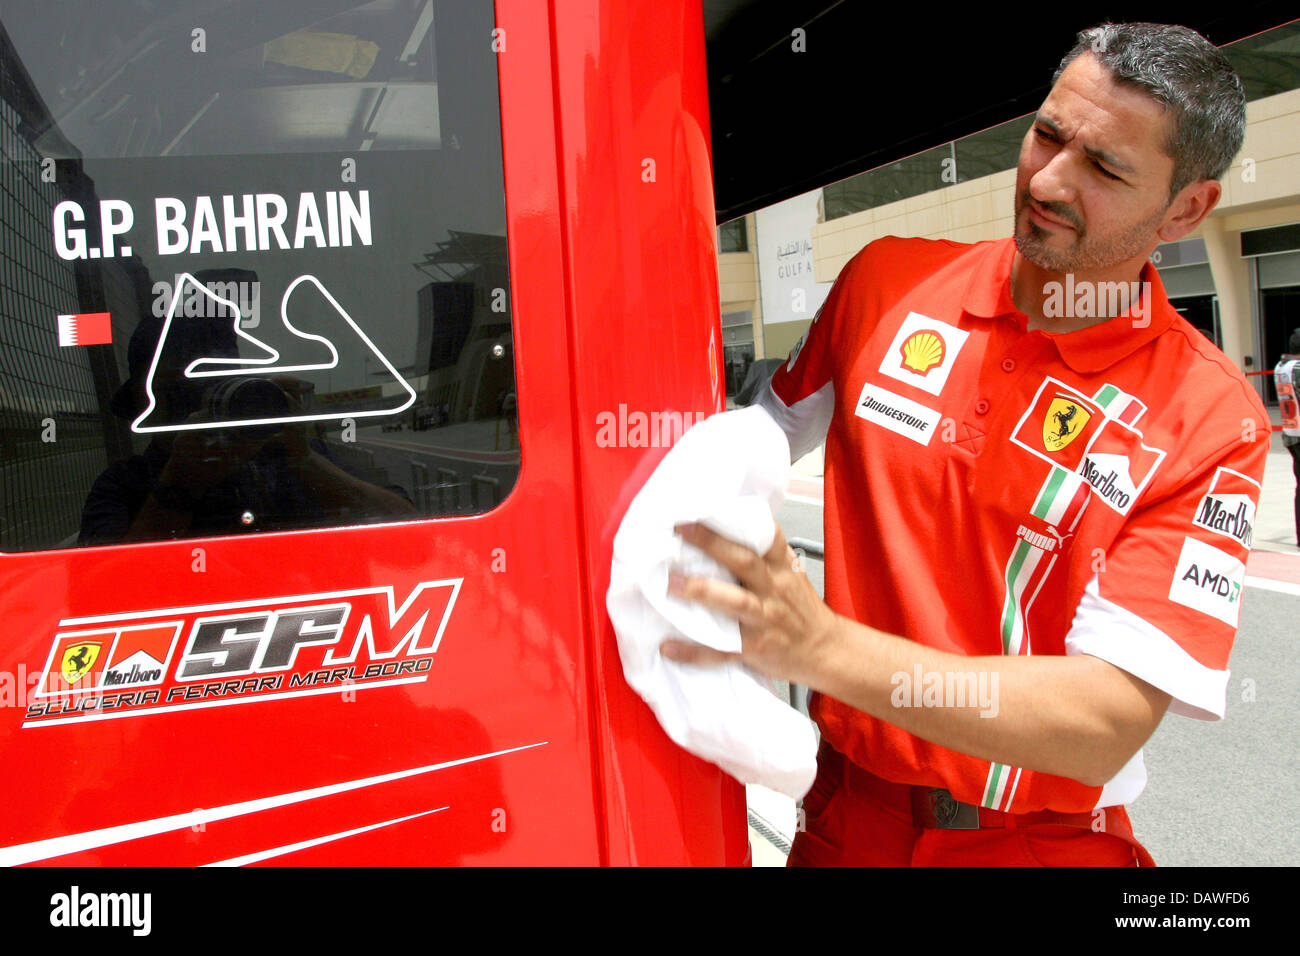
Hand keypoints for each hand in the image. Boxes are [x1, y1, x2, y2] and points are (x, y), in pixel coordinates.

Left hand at [660, 521, 840, 686]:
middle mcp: (774, 590)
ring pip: (735, 602)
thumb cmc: (800, 610)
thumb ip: (763, 555)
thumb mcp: (790, 575)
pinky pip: (722, 651)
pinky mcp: (755, 650)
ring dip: (702, 592)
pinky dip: (694, 651)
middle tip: (680, 529)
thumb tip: (724, 526)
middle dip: (712, 544)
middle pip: (745, 562)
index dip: (741, 519)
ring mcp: (765, 621)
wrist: (826, 651)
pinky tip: (669, 647)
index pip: (767, 537)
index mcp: (782, 569)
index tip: (708, 505)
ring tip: (671, 584)